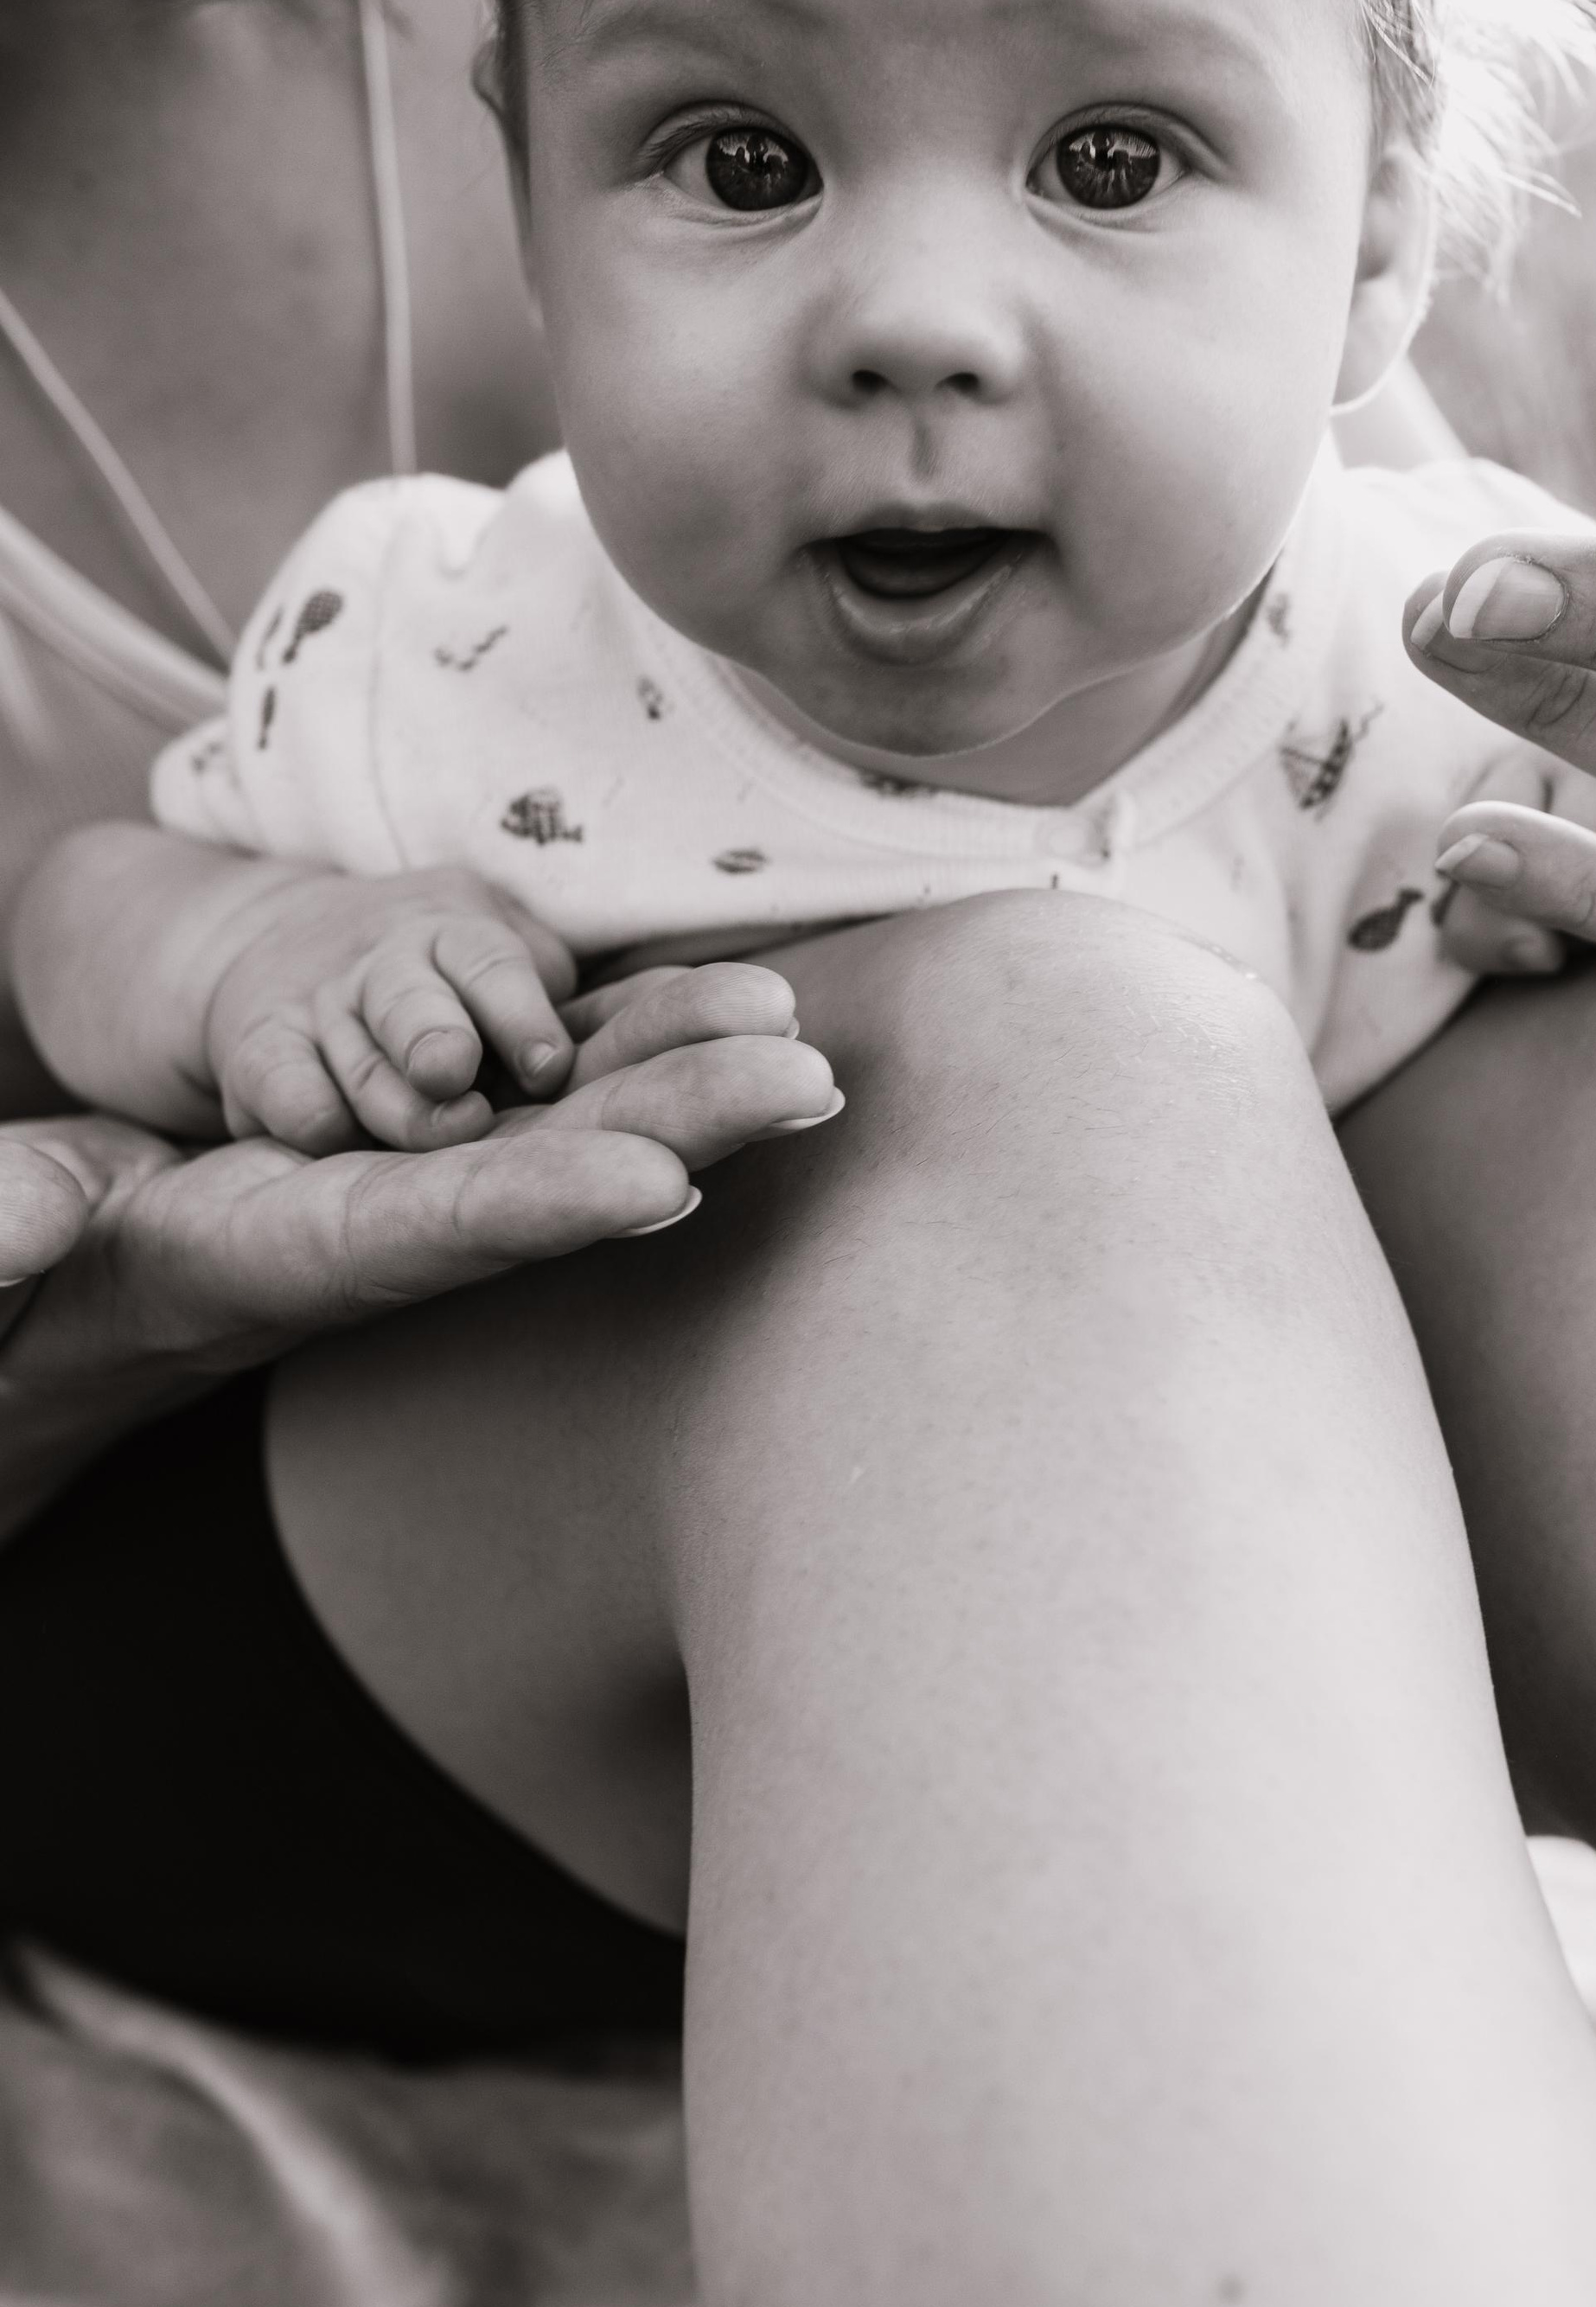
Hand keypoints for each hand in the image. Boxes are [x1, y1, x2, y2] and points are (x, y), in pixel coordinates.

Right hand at [0, 970, 839, 1424]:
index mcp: (289, 1261)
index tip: (656, 1185)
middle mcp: (391, 1230)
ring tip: (801, 1034)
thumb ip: (9, 1236)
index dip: (543, 1207)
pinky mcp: (438, 1137)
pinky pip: (556, 1085)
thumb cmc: (34, 1284)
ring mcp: (427, 1181)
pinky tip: (735, 1016)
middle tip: (805, 1081)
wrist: (88, 1290)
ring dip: (689, 1079)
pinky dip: (642, 1046)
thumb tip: (48, 1211)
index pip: (429, 1233)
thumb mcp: (6, 1267)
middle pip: (553, 1175)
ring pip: (578, 1122)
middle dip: (680, 1129)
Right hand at [205, 865, 588, 1149]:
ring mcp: (319, 1005)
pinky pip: (280, 1081)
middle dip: (432, 1034)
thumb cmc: (442, 978)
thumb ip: (552, 987)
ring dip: (391, 1097)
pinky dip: (304, 1106)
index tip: (546, 1067)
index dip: (518, 1013)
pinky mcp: (260, 1049)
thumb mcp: (496, 956)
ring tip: (439, 1131)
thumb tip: (649, 1024)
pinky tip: (329, 1133)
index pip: (489, 964)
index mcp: (456, 934)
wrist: (291, 948)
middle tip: (454, 1072)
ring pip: (354, 1053)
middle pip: (410, 999)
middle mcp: (384, 964)